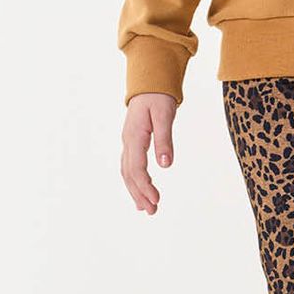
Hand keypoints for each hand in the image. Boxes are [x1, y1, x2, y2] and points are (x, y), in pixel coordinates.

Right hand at [121, 93, 177, 213]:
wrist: (149, 82)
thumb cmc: (158, 97)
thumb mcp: (165, 115)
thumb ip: (165, 139)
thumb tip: (165, 164)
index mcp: (134, 136)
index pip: (137, 167)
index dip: (145, 186)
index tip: (156, 200)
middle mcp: (128, 141)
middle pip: (129, 174)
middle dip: (139, 194)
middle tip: (152, 211)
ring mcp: (128, 142)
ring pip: (127, 172)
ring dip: (136, 190)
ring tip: (146, 208)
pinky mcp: (132, 142)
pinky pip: (130, 166)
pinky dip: (134, 181)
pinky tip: (142, 191)